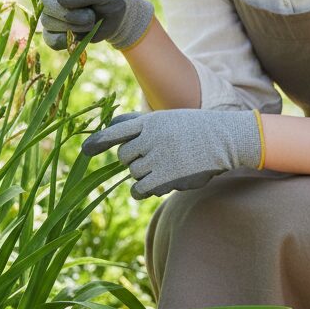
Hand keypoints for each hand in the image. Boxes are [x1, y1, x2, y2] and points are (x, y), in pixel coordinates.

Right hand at [0, 0, 153, 50]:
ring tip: (90, 19)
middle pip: (48, 6)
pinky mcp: (55, 34)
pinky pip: (52, 41)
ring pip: (51, 24)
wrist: (119, 18)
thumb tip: (61, 0)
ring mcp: (50, 14)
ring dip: (76, 26)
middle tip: (91, 11)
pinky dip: (68, 41)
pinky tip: (79, 37)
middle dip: (72, 13)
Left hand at [82, 108, 263, 198]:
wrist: (226, 139)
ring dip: (143, 174)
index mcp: (150, 121)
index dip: (97, 142)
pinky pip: (139, 189)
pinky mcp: (165, 178)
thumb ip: (140, 124)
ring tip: (166, 166)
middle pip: (124, 156)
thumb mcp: (167, 118)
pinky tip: (152, 185)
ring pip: (133, 172)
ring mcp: (158, 158)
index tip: (83, 152)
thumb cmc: (195, 129)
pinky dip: (141, 190)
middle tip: (153, 157)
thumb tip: (112, 126)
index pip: (115, 131)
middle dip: (133, 159)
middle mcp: (150, 138)